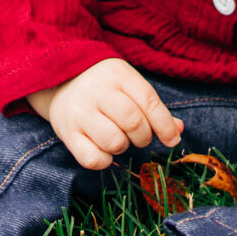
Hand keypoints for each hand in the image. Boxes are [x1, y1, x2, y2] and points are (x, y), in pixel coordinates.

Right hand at [30, 58, 183, 169]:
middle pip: (134, 123)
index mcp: (118, 75)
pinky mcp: (67, 134)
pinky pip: (93, 159)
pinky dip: (104, 160)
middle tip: (139, 135)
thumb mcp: (129, 84)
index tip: (172, 139)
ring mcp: (80, 114)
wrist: (59, 79)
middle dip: (144, 136)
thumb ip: (153, 107)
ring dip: (124, 146)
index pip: (149, 101)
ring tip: (118, 137)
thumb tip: (178, 131)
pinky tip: (103, 148)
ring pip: (115, 142)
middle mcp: (98, 93)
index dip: (165, 125)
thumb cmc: (103, 85)